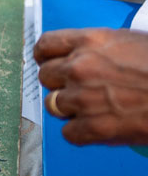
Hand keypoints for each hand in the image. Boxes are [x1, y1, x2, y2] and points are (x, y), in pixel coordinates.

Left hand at [36, 28, 147, 145]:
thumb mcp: (129, 42)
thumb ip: (97, 49)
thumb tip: (77, 58)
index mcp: (90, 41)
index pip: (45, 46)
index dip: (46, 57)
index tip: (50, 63)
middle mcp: (81, 67)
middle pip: (45, 77)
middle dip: (59, 84)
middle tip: (78, 90)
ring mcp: (84, 98)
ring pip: (53, 105)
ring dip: (70, 109)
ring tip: (93, 109)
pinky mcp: (95, 127)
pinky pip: (69, 134)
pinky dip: (81, 134)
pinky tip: (99, 128)